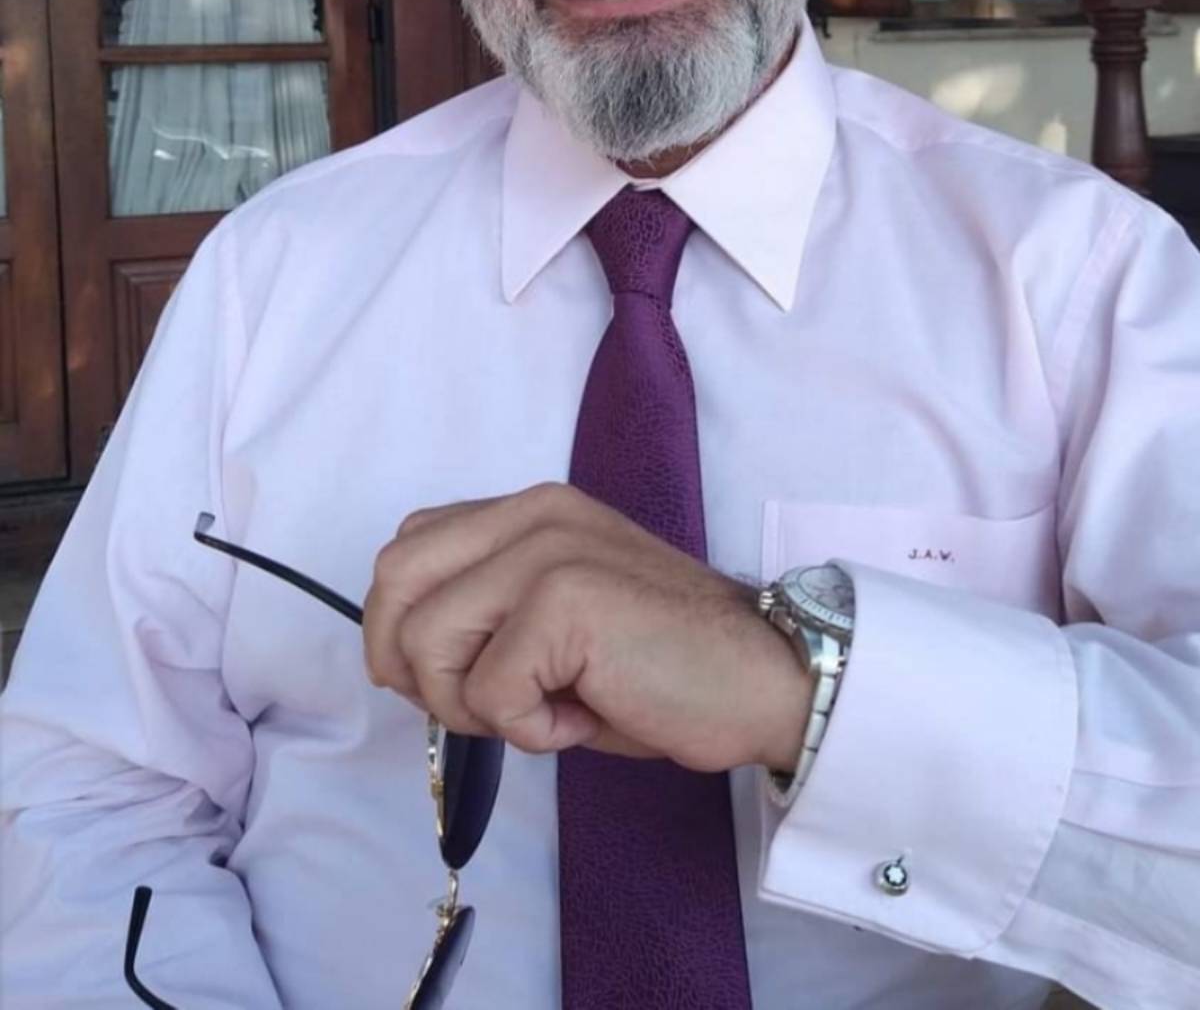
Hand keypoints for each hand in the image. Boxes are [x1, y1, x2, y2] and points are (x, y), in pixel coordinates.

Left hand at [362, 483, 811, 773]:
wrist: (764, 678)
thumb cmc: (663, 663)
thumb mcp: (557, 614)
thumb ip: (487, 607)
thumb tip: (406, 655)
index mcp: (528, 509)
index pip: (406, 549)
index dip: (404, 628)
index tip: (455, 680)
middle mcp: (532, 513)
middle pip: (393, 582)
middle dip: (411, 667)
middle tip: (480, 707)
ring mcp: (547, 549)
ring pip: (426, 643)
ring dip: (472, 707)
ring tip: (545, 709)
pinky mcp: (565, 600)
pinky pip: (488, 692)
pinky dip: (528, 730)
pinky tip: (584, 716)